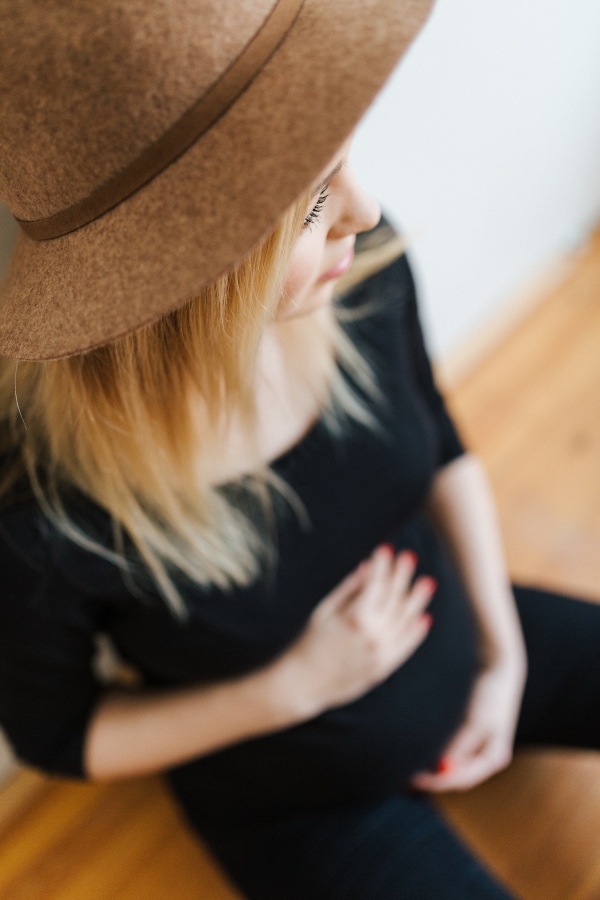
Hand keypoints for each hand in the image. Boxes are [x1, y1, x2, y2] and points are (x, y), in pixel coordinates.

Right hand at [278, 545, 436, 718]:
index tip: (385, 549)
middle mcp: (374, 635)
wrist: (305, 683)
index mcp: (356, 617)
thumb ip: (349, 588)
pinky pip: (407, 646)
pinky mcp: (384, 667)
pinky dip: (417, 631)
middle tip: (409, 556)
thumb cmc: (309, 641)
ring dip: (417, 600)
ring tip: (427, 582)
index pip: (377, 584)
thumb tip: (368, 567)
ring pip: (406, 620)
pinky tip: (424, 617)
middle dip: (402, 575)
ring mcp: (382, 653)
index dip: (382, 565)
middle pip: (395, 598)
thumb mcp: (324, 610)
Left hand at [409, 651, 526, 791]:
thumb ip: (461, 745)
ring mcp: (480, 746)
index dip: (437, 782)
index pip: (462, 779)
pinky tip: (420, 751)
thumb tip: (442, 767)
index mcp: (493, 757)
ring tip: (408, 769)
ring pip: (452, 765)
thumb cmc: (489, 693)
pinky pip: (451, 752)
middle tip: (405, 779)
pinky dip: (436, 753)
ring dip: (433, 768)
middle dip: (433, 779)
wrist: (498, 666)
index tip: (413, 780)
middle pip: (457, 776)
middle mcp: (487, 756)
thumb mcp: (476, 721)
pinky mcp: (470, 733)